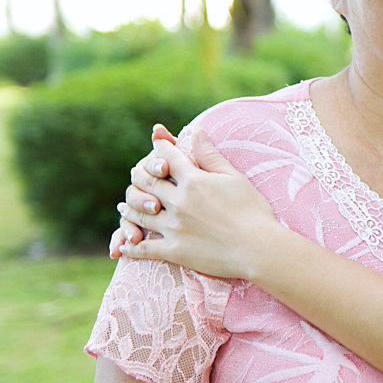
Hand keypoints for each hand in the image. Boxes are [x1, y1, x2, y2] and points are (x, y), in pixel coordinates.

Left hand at [113, 125, 286, 279]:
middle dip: (139, 176)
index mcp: (194, 181)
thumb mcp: (234, 177)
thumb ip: (210, 156)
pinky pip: (145, 249)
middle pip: (148, 183)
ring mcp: (174, 227)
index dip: (160, 148)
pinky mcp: (175, 251)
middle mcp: (179, 201)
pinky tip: (125, 246)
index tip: (155, 143)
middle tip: (134, 174)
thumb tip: (196, 131)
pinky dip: (132, 247)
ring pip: (140, 214)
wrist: (259, 248)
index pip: (168, 158)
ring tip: (124, 207)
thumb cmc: (253, 212)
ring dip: (130, 208)